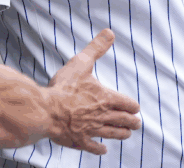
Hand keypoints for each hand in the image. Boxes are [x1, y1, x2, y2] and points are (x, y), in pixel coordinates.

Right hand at [45, 29, 141, 154]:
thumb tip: (110, 33)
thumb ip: (97, 48)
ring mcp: (92, 130)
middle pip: (124, 121)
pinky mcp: (80, 140)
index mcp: (106, 98)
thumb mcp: (81, 63)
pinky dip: (100, 149)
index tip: (135, 107)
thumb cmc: (63, 87)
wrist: (46, 110)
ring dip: (121, 134)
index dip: (133, 105)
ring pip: (113, 134)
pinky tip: (103, 150)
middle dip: (131, 122)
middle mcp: (103, 116)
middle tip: (136, 123)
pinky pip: (93, 146)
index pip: (128, 104)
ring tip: (127, 134)